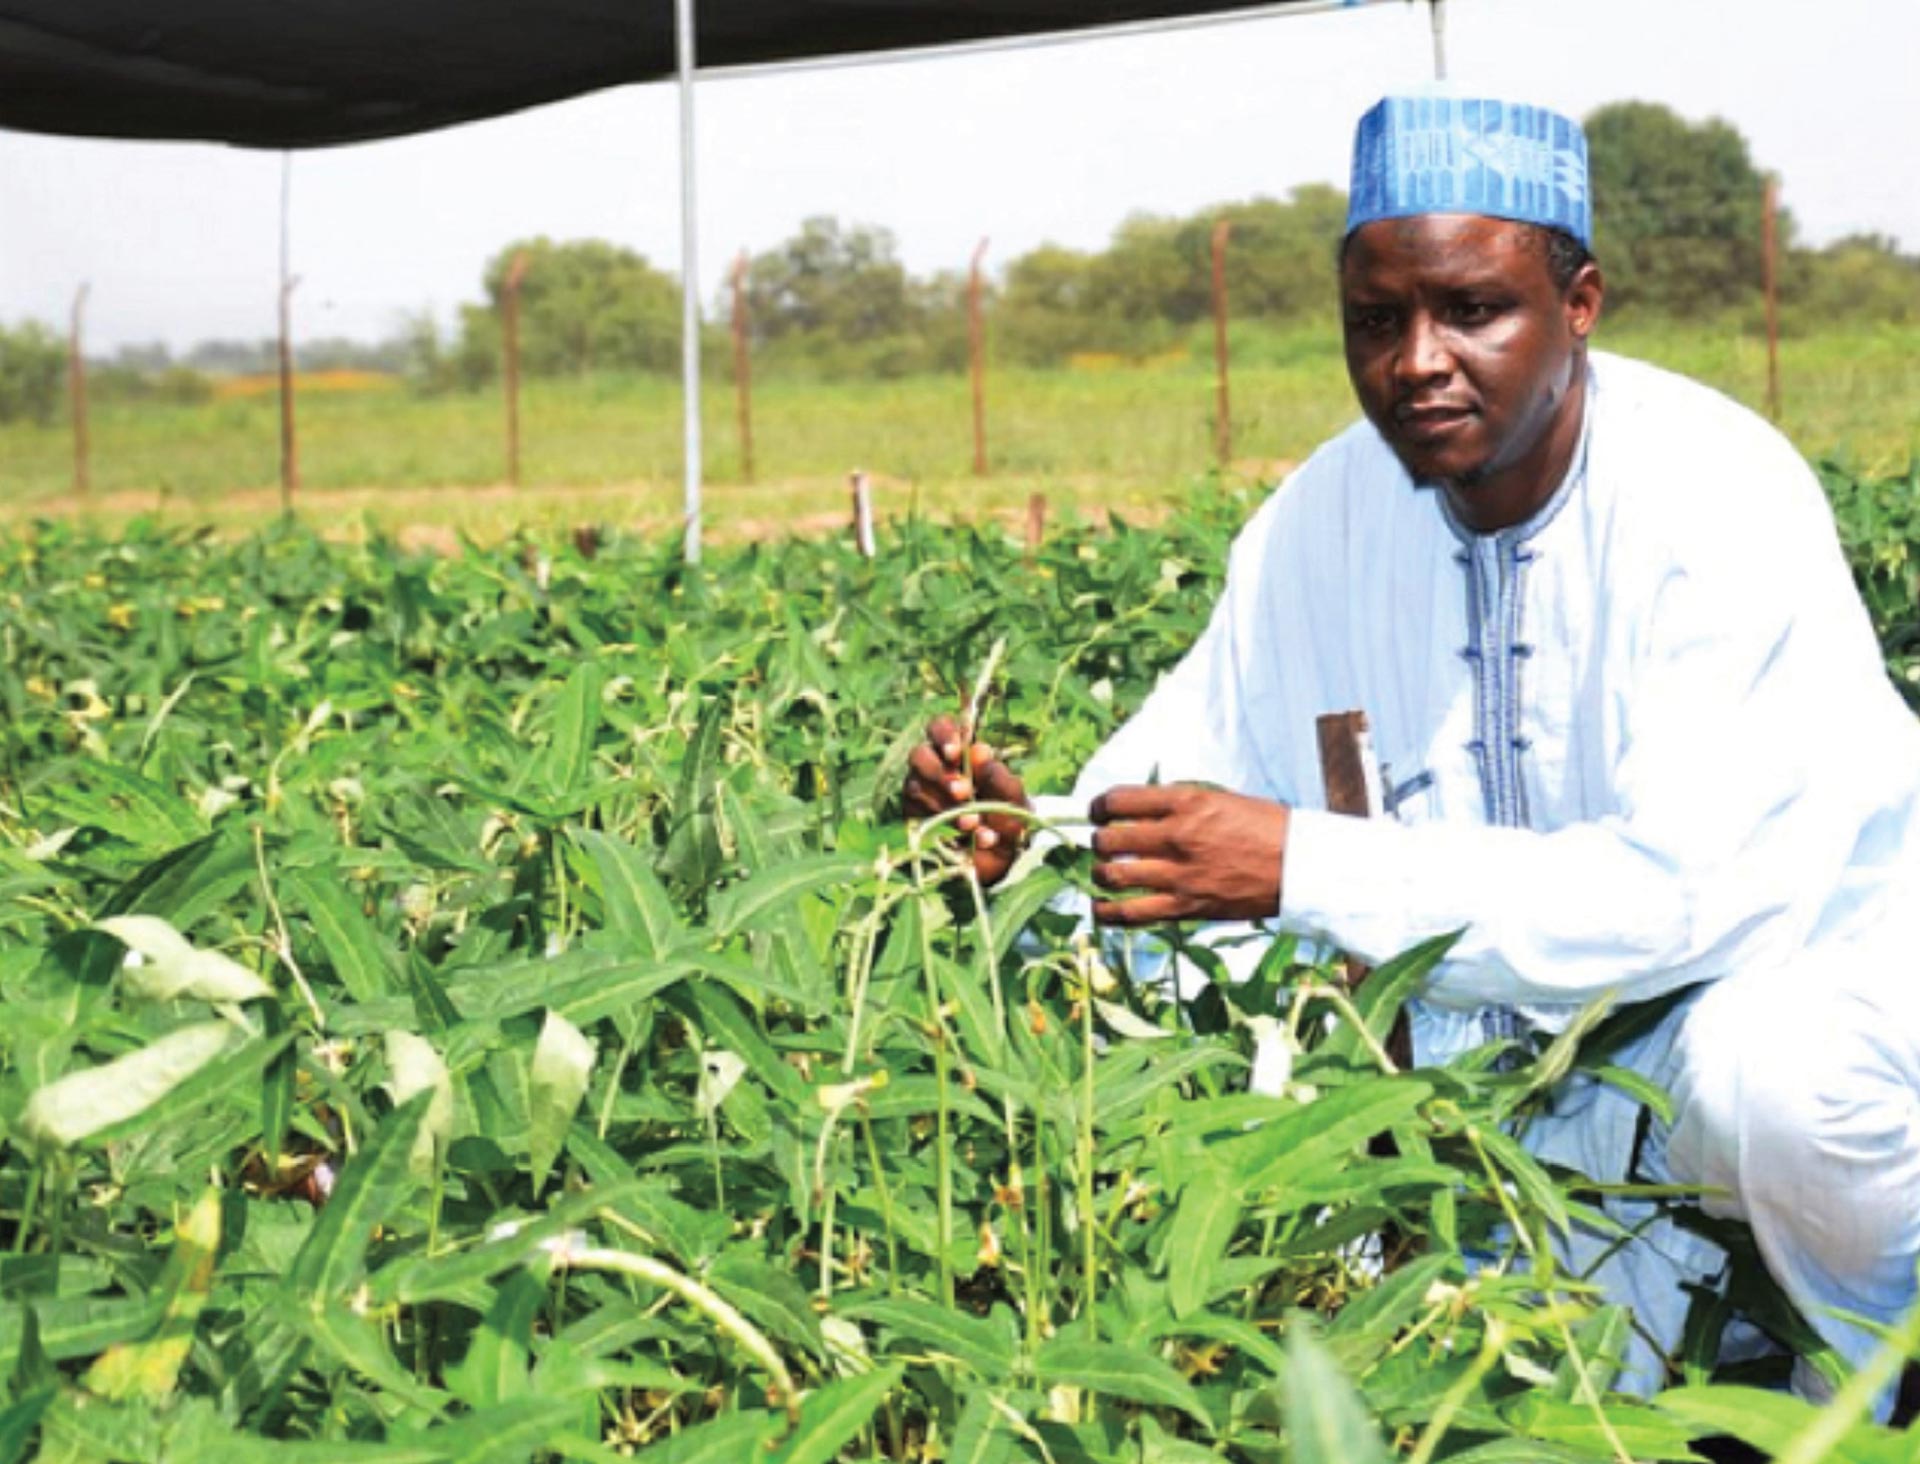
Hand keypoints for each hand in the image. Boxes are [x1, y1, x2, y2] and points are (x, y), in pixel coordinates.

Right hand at [902, 714, 1031, 886]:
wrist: (1004, 857)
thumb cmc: (1008, 815)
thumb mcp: (1012, 797)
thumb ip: (997, 775)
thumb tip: (979, 750)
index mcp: (959, 752)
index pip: (939, 727)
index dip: (943, 735)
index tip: (956, 753)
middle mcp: (934, 768)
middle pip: (919, 755)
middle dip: (940, 773)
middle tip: (963, 792)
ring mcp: (920, 793)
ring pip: (914, 787)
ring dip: (945, 805)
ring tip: (974, 824)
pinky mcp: (913, 819)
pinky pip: (914, 816)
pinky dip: (940, 826)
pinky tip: (965, 837)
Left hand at [1089, 784, 1289, 926]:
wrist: (1301, 866)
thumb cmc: (1267, 828)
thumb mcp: (1222, 799)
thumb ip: (1180, 803)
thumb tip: (1143, 809)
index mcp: (1186, 803)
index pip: (1118, 801)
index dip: (1099, 807)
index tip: (1099, 813)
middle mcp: (1175, 837)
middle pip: (1108, 839)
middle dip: (1099, 841)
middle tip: (1105, 844)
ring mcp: (1178, 875)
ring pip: (1111, 874)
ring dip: (1100, 872)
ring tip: (1106, 872)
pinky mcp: (1184, 907)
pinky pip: (1129, 913)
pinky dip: (1106, 912)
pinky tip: (1101, 907)